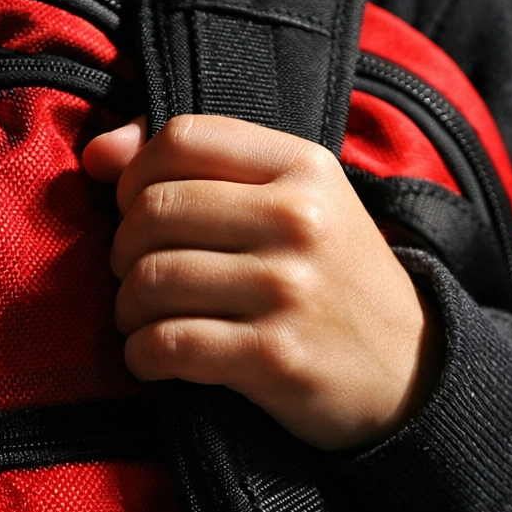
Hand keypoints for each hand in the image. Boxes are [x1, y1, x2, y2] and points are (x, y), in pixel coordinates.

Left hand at [82, 115, 441, 450]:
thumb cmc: (336, 280)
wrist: (413, 373)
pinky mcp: (274, 356)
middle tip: (139, 275)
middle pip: (154, 210)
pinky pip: (168, 344)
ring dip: (129, 308)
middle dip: (125, 249)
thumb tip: (99, 153)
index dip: (137, 175)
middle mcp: (298, 219)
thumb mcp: (297, 203)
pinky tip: (154, 359)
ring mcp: (287, 289)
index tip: (139, 209)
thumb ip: (205, 166)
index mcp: (304, 166)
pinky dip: (143, 355)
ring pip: (152, 279)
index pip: (181, 139)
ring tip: (145, 319)